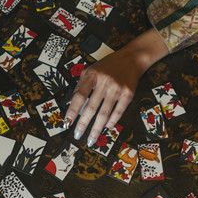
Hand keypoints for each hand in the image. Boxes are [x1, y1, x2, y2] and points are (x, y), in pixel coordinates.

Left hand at [64, 28, 168, 146]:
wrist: (131, 59)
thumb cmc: (107, 66)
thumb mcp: (91, 71)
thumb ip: (81, 86)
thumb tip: (70, 105)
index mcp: (92, 75)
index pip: (79, 96)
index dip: (72, 110)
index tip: (67, 123)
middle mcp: (104, 81)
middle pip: (91, 107)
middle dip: (83, 123)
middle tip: (77, 135)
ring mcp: (117, 88)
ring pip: (104, 112)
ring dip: (96, 128)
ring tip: (91, 139)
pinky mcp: (128, 93)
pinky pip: (119, 111)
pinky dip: (111, 121)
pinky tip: (105, 127)